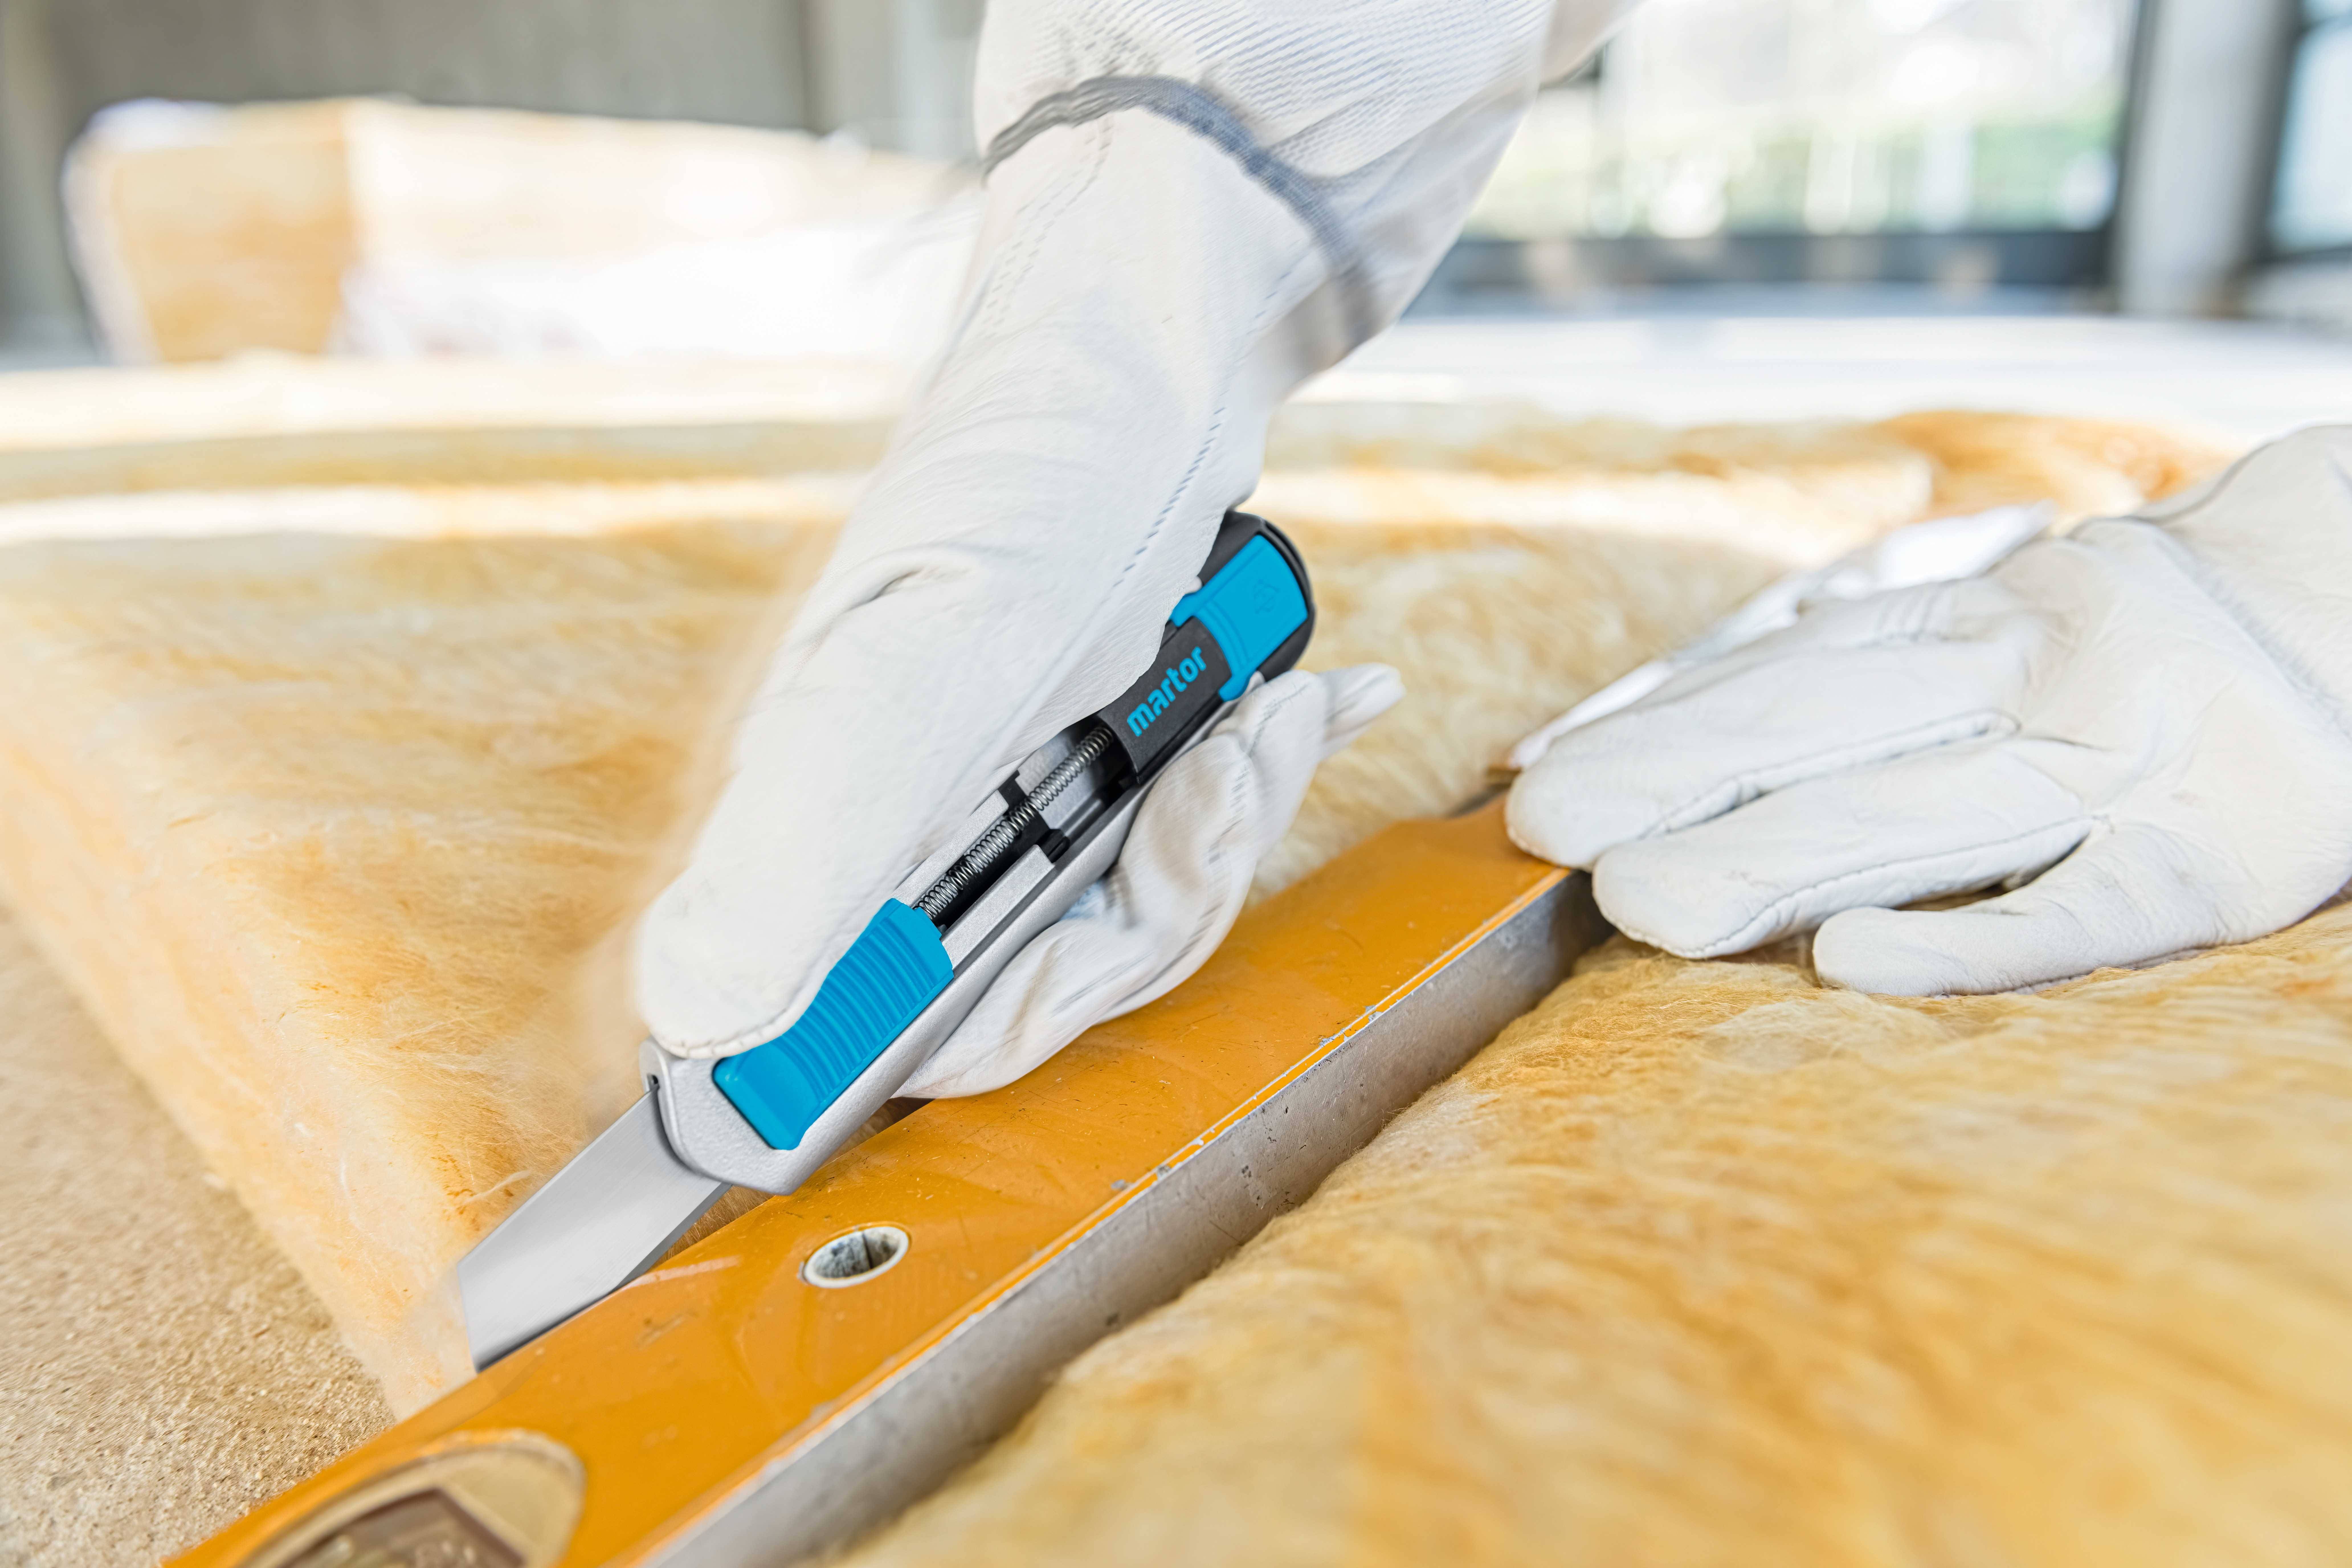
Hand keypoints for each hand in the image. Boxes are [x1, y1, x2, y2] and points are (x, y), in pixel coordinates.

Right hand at [636, 2, 1585, 1069]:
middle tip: (1218, 779)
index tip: (1072, 959)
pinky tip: (1299, 708)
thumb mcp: (938, 659)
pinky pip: (1161, 843)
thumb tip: (692, 1004)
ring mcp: (990, 786)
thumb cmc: (1044, 475)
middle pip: (1018, 986)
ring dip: (1213, 834)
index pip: (848, 1026)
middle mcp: (892, 813)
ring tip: (1267, 720)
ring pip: (1109, 921)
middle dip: (1148, 907)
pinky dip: (1240, 786)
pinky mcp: (1075, 754)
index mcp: (820, 810)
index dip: (953, 1038)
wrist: (1148, 337)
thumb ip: (814, 832)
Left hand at [1507, 427, 2351, 994]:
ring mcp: (2133, 763)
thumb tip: (1705, 679)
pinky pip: (2080, 911)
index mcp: (1987, 616)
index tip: (1536, 776)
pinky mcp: (2218, 859)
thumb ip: (1869, 644)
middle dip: (1679, 780)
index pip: (1788, 670)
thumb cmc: (2148, 629)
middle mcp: (2041, 674)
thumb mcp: (2010, 606)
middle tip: (1544, 837)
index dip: (1657, 719)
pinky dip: (1969, 942)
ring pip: (1925, 815)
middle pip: (1830, 728)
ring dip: (1775, 859)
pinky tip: (1856, 969)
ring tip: (1641, 906)